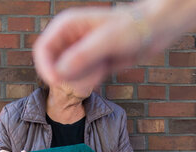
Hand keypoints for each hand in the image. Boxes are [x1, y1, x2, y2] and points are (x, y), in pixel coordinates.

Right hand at [33, 6, 154, 83]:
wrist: (153, 30)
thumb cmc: (132, 28)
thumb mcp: (108, 41)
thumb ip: (83, 56)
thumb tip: (59, 73)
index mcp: (66, 25)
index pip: (43, 49)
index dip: (46, 68)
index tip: (58, 83)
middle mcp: (69, 38)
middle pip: (52, 64)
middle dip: (67, 75)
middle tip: (93, 72)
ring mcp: (79, 51)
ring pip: (67, 74)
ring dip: (81, 78)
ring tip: (103, 66)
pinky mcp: (90, 62)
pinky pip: (81, 78)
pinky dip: (90, 80)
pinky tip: (105, 68)